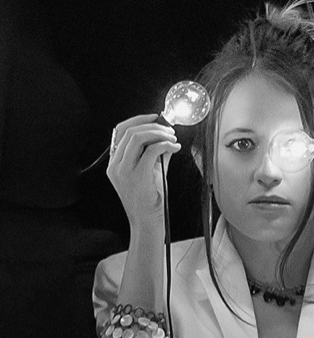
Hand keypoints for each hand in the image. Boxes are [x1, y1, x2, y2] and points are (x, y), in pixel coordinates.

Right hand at [105, 113, 180, 230]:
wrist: (148, 221)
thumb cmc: (150, 198)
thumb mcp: (151, 171)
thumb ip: (156, 153)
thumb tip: (167, 137)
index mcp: (115, 162)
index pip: (120, 131)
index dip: (138, 120)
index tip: (155, 117)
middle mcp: (115, 164)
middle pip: (130, 131)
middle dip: (153, 126)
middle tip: (170, 131)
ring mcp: (124, 170)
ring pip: (138, 137)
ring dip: (160, 134)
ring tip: (173, 139)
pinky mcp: (137, 175)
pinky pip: (151, 150)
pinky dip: (165, 145)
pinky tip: (175, 148)